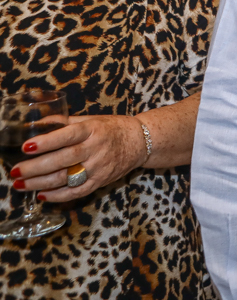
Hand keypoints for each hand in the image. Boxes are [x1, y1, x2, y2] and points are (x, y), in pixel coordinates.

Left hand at [9, 115, 148, 202]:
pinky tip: (42, 195)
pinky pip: (77, 192)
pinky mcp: (101, 181)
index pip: (68, 135)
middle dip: (36, 167)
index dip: (47, 142)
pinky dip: (58, 196)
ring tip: (21, 185)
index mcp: (93, 130)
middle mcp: (96, 148)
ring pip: (67, 178)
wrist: (141, 141)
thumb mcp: (91, 119)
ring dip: (41, 183)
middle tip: (15, 172)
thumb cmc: (113, 128)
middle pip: (63, 160)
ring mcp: (99, 167)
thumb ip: (65, 122)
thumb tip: (38, 123)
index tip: (26, 146)